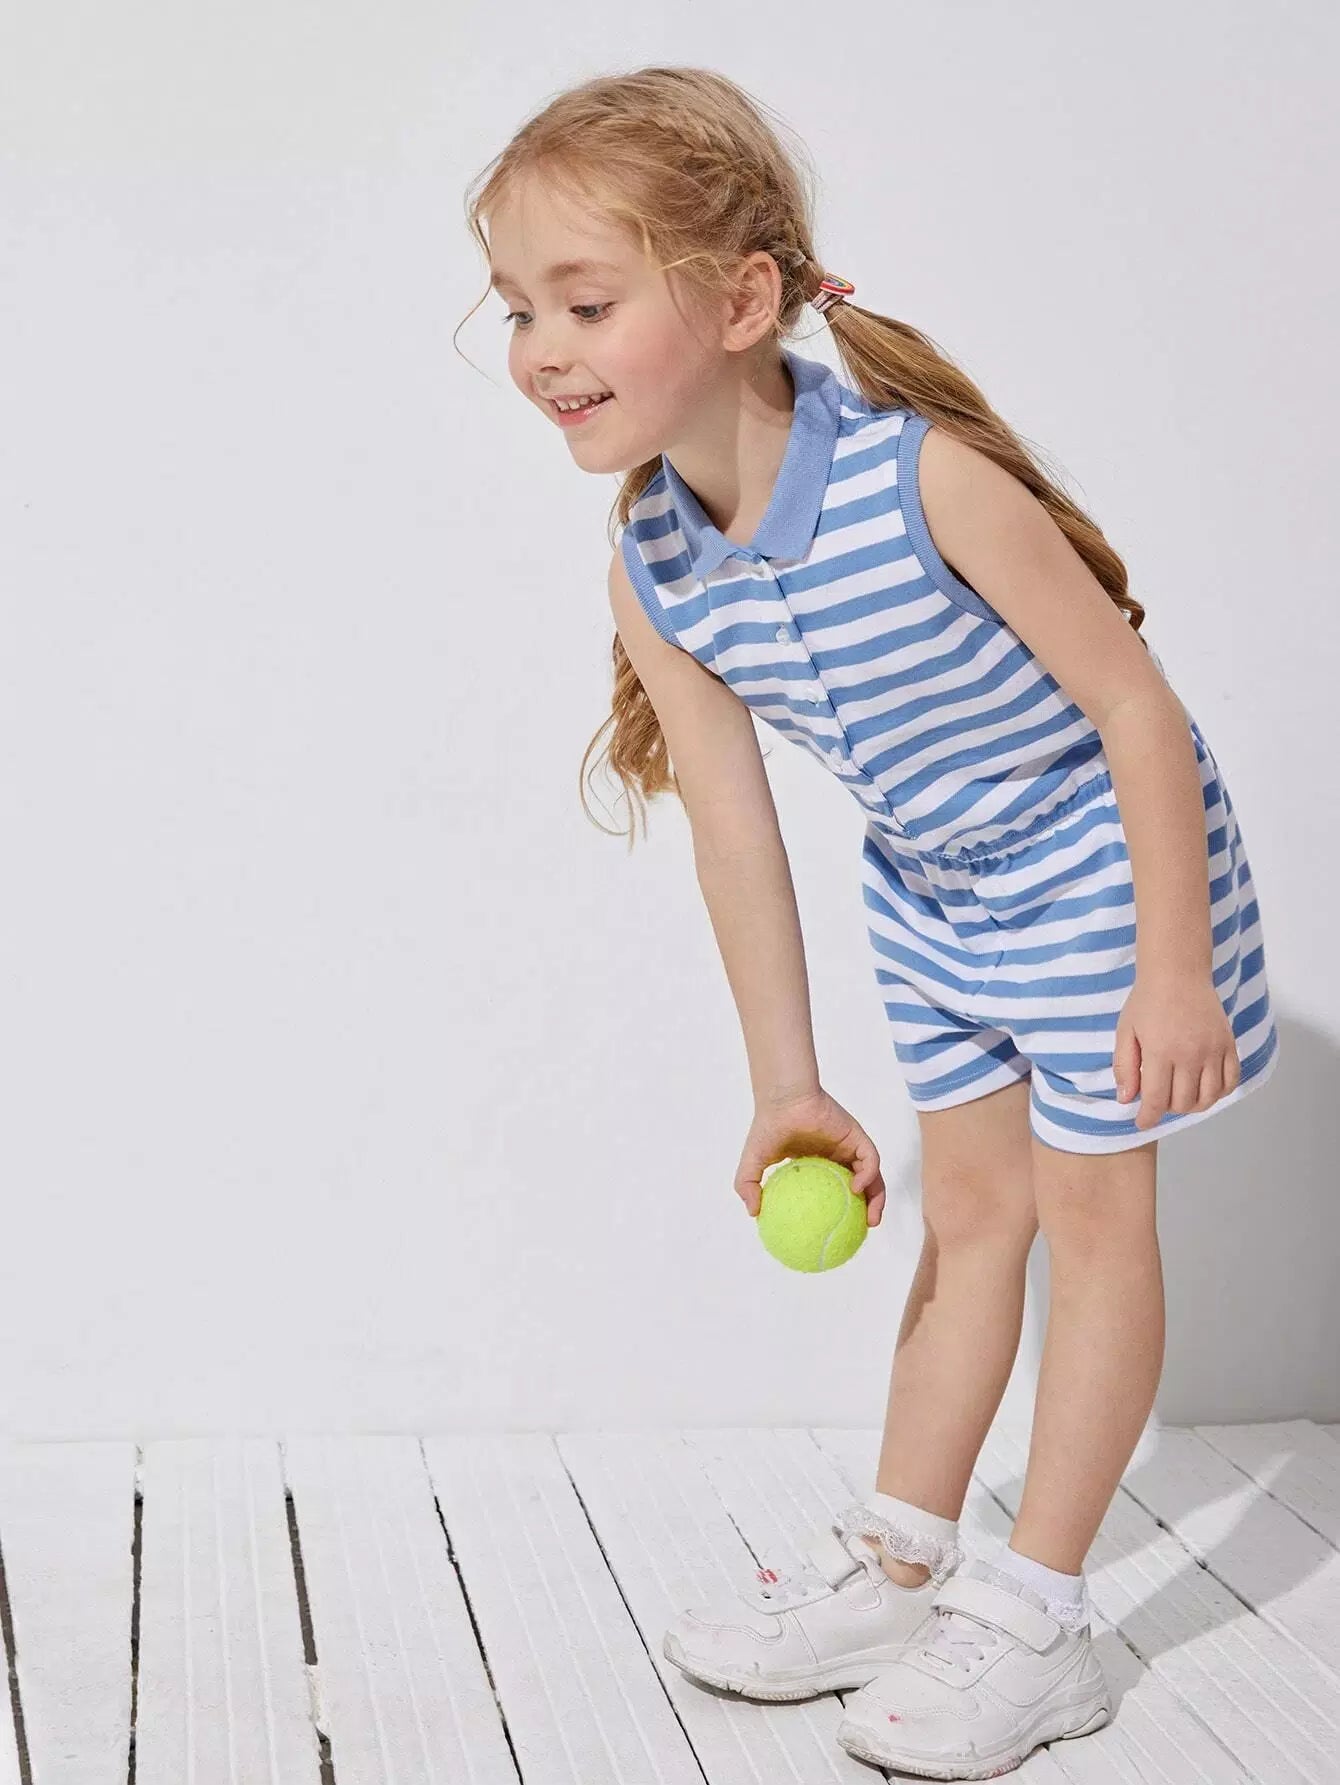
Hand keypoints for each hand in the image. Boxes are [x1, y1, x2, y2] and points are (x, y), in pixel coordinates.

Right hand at [733, 1086, 886, 1225]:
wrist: (783, 1099)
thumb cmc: (768, 1126)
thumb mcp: (752, 1162)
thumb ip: (749, 1186)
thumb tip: (753, 1214)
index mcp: (817, 1165)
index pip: (835, 1193)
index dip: (840, 1213)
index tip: (838, 1234)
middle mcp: (836, 1157)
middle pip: (859, 1189)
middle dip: (865, 1212)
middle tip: (862, 1232)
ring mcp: (848, 1147)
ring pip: (871, 1177)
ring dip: (876, 1199)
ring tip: (871, 1221)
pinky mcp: (857, 1136)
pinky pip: (870, 1160)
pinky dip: (868, 1176)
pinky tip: (856, 1189)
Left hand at [1113, 970, 1241, 1131]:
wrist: (1178, 973)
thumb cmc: (1147, 1001)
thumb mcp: (1125, 1032)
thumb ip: (1125, 1067)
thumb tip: (1126, 1099)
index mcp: (1161, 1052)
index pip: (1156, 1099)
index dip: (1147, 1117)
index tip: (1142, 1122)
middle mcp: (1190, 1054)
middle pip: (1183, 1103)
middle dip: (1167, 1109)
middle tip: (1158, 1099)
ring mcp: (1213, 1050)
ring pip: (1208, 1098)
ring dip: (1192, 1105)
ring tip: (1179, 1096)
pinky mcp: (1229, 1045)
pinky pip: (1231, 1082)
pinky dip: (1218, 1093)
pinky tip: (1204, 1088)